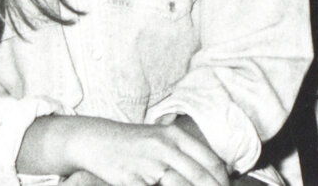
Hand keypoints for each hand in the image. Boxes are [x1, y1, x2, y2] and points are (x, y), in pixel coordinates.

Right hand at [75, 120, 226, 185]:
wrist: (95, 140)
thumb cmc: (133, 143)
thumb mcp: (162, 139)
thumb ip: (186, 152)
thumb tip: (218, 170)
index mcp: (176, 136)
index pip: (210, 161)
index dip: (222, 181)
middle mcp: (165, 147)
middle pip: (199, 176)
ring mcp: (148, 163)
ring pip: (180, 185)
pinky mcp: (132, 179)